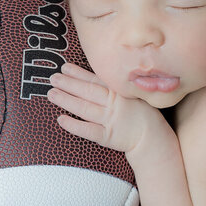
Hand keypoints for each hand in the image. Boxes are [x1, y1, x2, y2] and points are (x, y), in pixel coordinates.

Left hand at [46, 62, 161, 153]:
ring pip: (84, 108)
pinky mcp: (108, 137)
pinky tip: (61, 119)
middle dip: (68, 84)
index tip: (65, 67)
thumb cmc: (142, 114)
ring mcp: (110, 120)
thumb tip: (98, 74)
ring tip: (51, 93)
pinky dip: (74, 125)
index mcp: (120, 91)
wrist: (154, 138)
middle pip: (87, 91)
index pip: (95, 80)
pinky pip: (88, 130)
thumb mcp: (134, 93)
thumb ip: (117, 85)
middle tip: (53, 78)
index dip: (79, 73)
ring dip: (66, 100)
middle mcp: (114, 104)